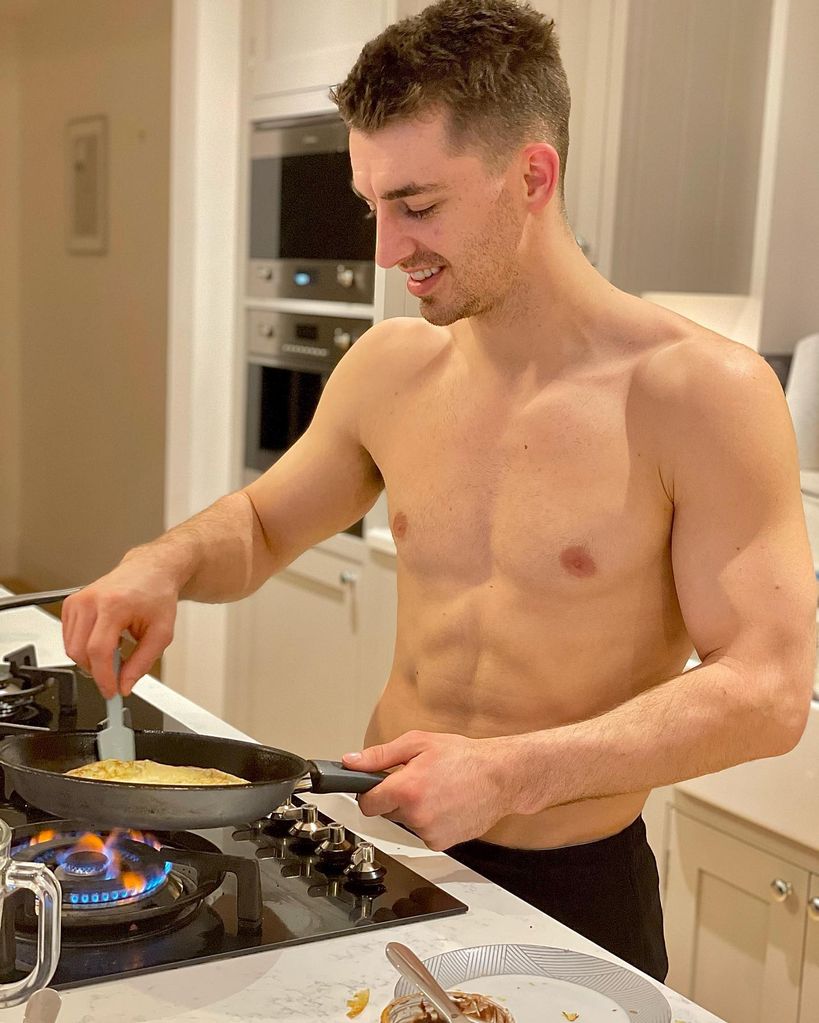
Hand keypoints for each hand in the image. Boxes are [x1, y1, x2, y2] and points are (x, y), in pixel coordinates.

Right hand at [62, 559, 178, 696]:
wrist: (149, 572)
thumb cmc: (156, 595)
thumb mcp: (162, 633)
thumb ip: (143, 662)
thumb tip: (125, 685)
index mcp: (113, 605)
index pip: (98, 650)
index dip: (103, 677)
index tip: (111, 692)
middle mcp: (90, 601)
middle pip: (79, 651)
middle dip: (97, 670)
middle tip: (118, 673)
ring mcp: (77, 601)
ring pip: (71, 647)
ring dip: (91, 659)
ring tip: (116, 652)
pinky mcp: (70, 604)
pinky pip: (69, 638)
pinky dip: (85, 647)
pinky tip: (105, 641)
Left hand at [342, 730, 512, 849]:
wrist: (500, 776)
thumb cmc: (463, 757)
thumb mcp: (418, 743)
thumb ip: (380, 755)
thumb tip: (351, 762)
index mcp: (406, 789)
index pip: (367, 803)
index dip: (370, 793)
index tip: (378, 786)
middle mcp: (416, 815)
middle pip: (387, 812)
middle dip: (397, 797)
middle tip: (420, 779)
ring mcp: (429, 832)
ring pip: (406, 822)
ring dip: (416, 809)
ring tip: (438, 790)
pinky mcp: (441, 843)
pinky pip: (424, 832)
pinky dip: (431, 821)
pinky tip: (446, 805)